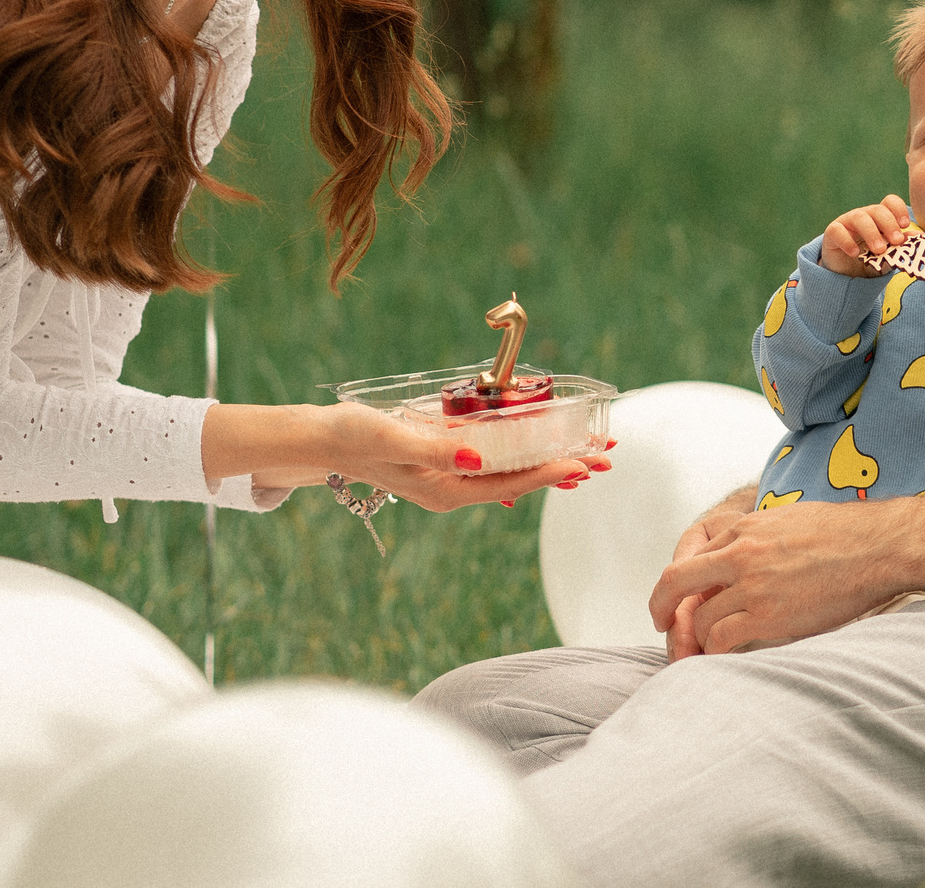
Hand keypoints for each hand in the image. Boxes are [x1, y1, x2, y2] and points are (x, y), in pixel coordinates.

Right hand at [226, 404, 604, 509]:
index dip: (551, 471)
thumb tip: (479, 458)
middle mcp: (452, 490)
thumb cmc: (350, 435)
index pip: (511, 482)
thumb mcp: (390, 437)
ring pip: (509, 471)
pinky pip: (491, 461)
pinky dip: (520, 451)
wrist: (317, 440)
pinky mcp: (442, 463)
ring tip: (586, 453)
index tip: (586, 464)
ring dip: (547, 459)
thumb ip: (435, 448)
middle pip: (519, 480)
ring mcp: (447, 479)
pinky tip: (537, 444)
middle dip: (562, 467)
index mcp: (446, 490)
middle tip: (607, 455)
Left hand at [648, 499, 910, 658]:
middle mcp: (740, 554)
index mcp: (745, 527)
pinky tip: (723, 658)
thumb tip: (742, 559)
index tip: (677, 600)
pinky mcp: (769, 617)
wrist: (878, 547)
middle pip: (677, 582)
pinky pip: (722, 640)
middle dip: (662, 607)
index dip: (681, 583)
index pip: (693, 557)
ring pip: (700, 619)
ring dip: (698, 638)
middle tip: (661, 624)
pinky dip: (715, 652)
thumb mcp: (788, 519)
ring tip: (705, 651)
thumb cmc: (843, 534)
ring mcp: (752, 586)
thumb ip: (757, 538)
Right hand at [820, 194, 913, 277]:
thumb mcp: (889, 255)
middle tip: (896, 241)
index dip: (899, 210)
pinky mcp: (832, 233)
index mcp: (880, 217)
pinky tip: (856, 253)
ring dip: (872, 233)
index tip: (905, 225)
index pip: (890, 202)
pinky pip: (838, 231)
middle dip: (889, 224)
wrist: (846, 273)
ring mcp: (847, 222)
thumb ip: (902, 246)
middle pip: (877, 210)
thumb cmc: (870, 259)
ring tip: (879, 250)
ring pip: (859, 218)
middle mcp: (864, 215)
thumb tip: (919, 237)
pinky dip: (848, 242)